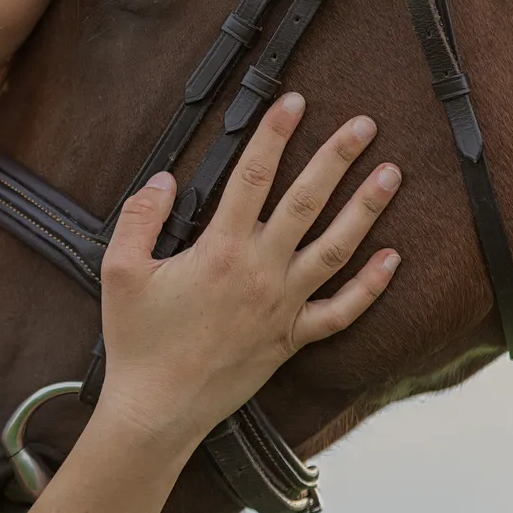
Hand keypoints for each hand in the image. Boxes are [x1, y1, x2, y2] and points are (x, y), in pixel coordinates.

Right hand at [94, 92, 400, 444]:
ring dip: (366, 209)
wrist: (158, 410)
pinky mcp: (291, 339)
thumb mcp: (120, 271)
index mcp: (220, 250)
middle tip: (364, 125)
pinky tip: (391, 259)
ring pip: (335, 248)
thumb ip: (141, 217)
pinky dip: (370, 286)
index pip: (252, 178)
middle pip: (308, 202)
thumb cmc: (138, 342)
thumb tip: (164, 179)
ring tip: (391, 175)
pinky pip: (341, 311)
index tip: (293, 102)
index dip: (274, 135)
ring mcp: (283, 306)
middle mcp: (260, 272)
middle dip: (338, 158)